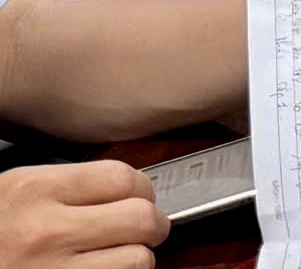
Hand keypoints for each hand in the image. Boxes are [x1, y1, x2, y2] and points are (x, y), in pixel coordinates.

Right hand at [0, 160, 167, 268]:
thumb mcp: (10, 194)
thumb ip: (62, 187)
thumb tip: (123, 188)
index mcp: (31, 192)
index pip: (122, 177)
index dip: (140, 188)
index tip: (138, 197)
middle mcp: (44, 232)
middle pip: (140, 218)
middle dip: (151, 224)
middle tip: (145, 230)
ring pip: (136, 262)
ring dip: (135, 260)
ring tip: (120, 258)